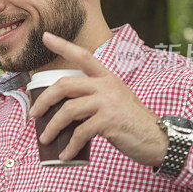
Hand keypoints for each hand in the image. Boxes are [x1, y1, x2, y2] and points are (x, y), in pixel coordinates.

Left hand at [27, 32, 167, 166]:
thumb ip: (93, 98)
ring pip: (67, 110)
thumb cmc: (132, 122)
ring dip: (51, 127)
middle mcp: (107, 85)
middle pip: (64, 85)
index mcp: (107, 77)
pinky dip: (69, 146)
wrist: (159, 139)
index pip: (82, 55)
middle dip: (43, 100)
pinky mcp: (109, 120)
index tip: (45, 36)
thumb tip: (62, 110)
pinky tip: (65, 155)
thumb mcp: (115, 101)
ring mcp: (108, 102)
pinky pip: (80, 133)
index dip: (62, 45)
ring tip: (45, 139)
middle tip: (33, 114)